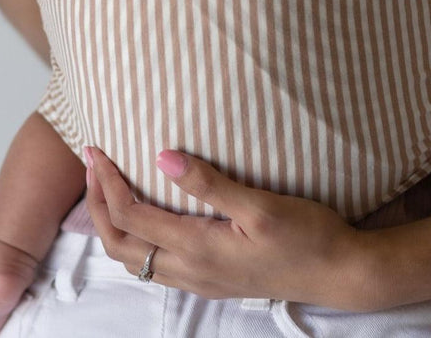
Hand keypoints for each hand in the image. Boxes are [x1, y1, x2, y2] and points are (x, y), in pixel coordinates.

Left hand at [85, 146, 368, 309]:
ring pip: (134, 259)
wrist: (338, 273)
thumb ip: (210, 184)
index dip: (107, 184)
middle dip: (98, 205)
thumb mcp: (261, 205)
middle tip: (92, 166)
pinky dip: (135, 238)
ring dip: (113, 224)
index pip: (132, 217)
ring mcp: (200, 280)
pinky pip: (155, 264)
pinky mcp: (211, 279)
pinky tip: (147, 217)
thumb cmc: (306, 236)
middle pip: (121, 244)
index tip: (97, 151)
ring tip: (108, 188)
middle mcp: (190, 270)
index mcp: (197, 248)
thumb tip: (162, 157)